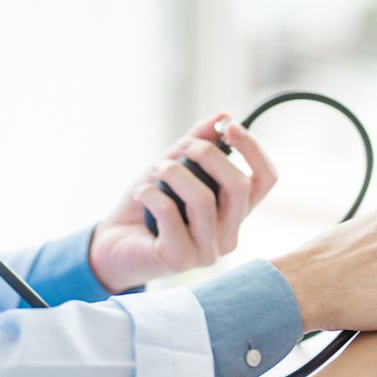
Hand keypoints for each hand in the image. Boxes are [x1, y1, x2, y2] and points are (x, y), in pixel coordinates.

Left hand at [89, 114, 277, 291]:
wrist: (111, 244)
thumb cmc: (147, 206)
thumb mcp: (173, 167)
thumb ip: (198, 143)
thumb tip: (223, 116)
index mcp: (235, 213)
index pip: (265, 180)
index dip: (253, 149)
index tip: (228, 127)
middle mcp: (228, 235)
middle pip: (240, 187)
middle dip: (209, 154)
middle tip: (183, 146)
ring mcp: (208, 252)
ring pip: (204, 200)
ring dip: (174, 172)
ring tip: (155, 168)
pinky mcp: (180, 260)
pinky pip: (170, 214)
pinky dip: (152, 193)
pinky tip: (141, 193)